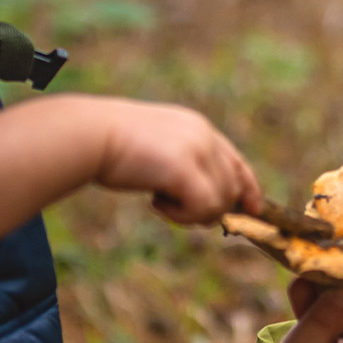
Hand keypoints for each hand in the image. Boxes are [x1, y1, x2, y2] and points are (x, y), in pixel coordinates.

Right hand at [93, 99, 260, 224]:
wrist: (90, 135)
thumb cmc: (111, 145)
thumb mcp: (156, 149)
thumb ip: (182, 166)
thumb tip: (206, 204)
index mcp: (197, 127)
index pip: (236, 161)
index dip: (249, 187)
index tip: (252, 209)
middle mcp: (204, 134)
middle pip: (232, 186)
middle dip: (211, 208)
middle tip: (172, 209)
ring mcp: (197, 149)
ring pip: (220, 201)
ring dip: (191, 213)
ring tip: (158, 202)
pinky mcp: (185, 169)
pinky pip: (204, 208)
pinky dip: (182, 216)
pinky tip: (155, 204)